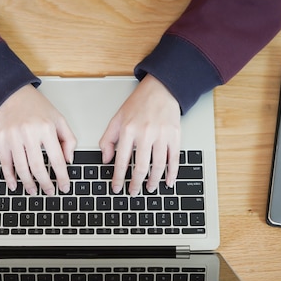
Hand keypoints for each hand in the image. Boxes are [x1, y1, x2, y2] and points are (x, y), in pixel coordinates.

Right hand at [0, 84, 75, 195]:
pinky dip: (9, 176)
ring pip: (21, 168)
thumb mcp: (59, 119)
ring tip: (33, 191)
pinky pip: (5, 163)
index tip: (64, 187)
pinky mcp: (1, 139)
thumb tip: (69, 160)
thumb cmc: (37, 107)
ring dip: (28, 183)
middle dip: (45, 183)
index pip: (57, 159)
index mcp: (46, 128)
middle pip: (38, 167)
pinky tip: (14, 184)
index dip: (61, 176)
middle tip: (49, 192)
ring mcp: (13, 137)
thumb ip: (68, 139)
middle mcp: (29, 133)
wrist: (12, 95)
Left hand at [99, 74, 180, 195]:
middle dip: (136, 183)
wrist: (161, 89)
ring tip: (149, 188)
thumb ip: (107, 139)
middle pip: (141, 166)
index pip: (122, 160)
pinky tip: (168, 181)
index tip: (117, 188)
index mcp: (129, 129)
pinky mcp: (175, 135)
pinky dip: (172, 173)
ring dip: (154, 181)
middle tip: (133, 192)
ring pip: (159, 165)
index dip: (119, 177)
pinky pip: (174, 159)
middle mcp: (145, 133)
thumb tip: (105, 160)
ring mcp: (162, 135)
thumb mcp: (117, 118)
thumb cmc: (139, 104)